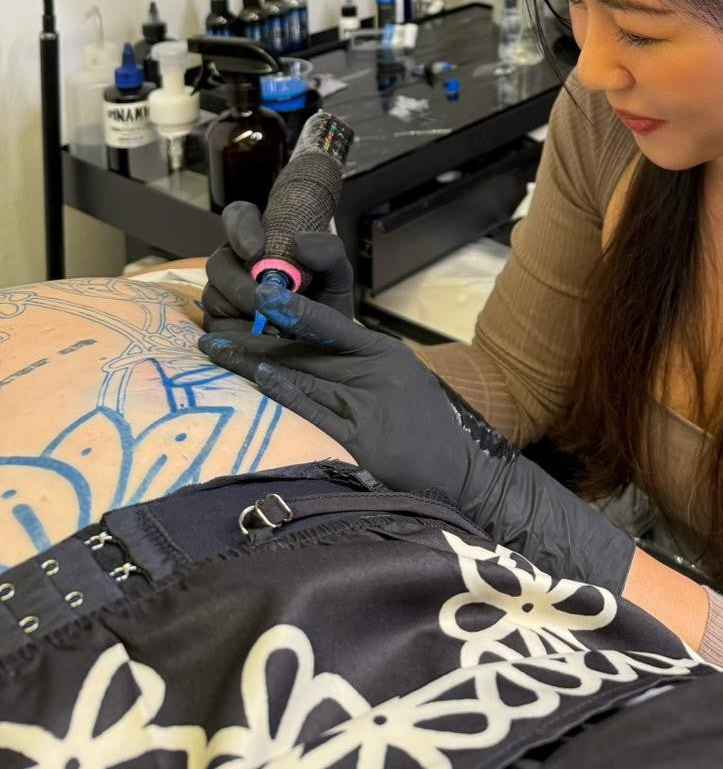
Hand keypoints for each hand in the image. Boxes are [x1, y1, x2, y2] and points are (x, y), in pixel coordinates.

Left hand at [197, 281, 634, 592]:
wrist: (465, 474)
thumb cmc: (425, 429)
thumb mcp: (400, 383)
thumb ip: (362, 367)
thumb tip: (308, 354)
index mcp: (384, 353)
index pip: (328, 324)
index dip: (288, 310)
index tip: (252, 297)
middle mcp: (376, 371)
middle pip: (305, 348)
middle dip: (254, 337)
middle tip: (209, 329)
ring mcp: (370, 404)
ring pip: (304, 373)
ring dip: (255, 360)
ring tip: (215, 349)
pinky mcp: (364, 439)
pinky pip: (320, 411)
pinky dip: (289, 392)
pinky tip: (261, 378)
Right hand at [201, 201, 355, 332]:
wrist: (327, 338)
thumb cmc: (327, 298)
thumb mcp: (338, 274)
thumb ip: (329, 253)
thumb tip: (298, 242)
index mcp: (260, 238)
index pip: (239, 216)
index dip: (240, 229)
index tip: (255, 250)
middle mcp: (236, 263)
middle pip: (218, 263)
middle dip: (240, 283)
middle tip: (265, 299)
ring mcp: (224, 294)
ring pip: (214, 297)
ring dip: (242, 311)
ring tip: (274, 324)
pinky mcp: (221, 324)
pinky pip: (218, 327)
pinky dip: (240, 333)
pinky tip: (266, 338)